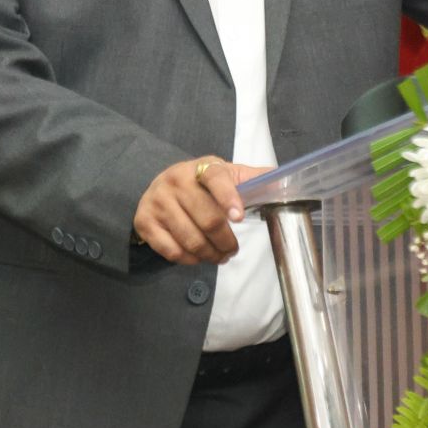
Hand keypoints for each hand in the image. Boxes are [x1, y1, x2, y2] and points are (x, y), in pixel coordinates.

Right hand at [132, 158, 271, 264]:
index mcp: (200, 168)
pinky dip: (189, 260)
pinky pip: (171, 251)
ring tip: (218, 256)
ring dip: (210, 255)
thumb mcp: (225, 174)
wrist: (157, 186)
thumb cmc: (200, 184)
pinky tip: (197, 256)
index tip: (239, 218)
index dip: (229, 199)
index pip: (216, 180)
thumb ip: (252, 178)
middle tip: (232, 251)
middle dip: (226, 242)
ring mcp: (157, 202)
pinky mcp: (144, 222)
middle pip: (207, 220)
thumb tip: (283, 178)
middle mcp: (175, 181)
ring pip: (191, 240)